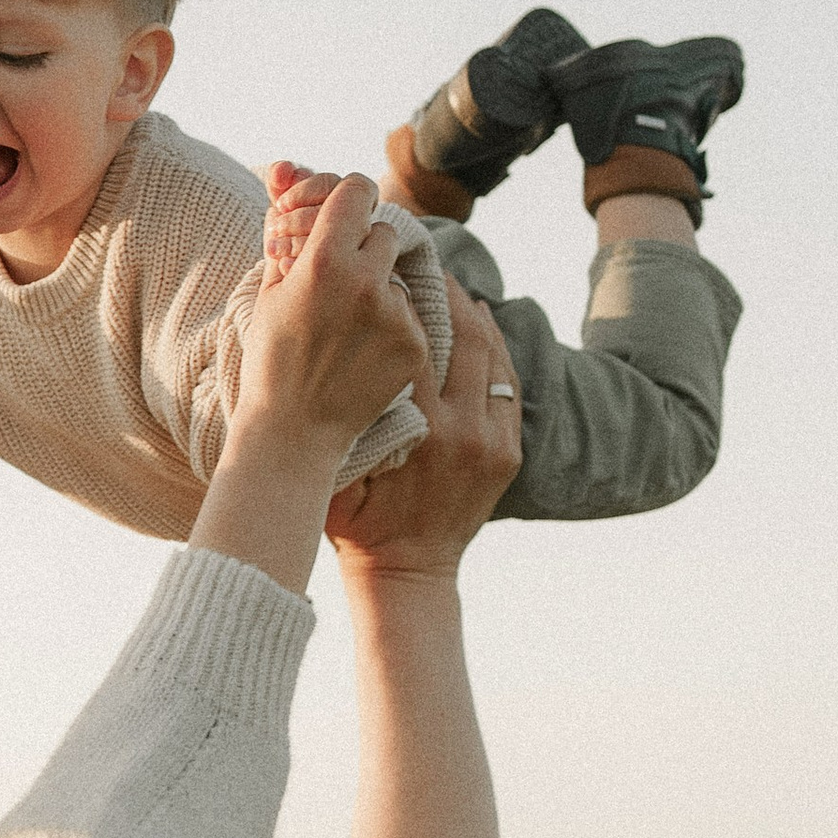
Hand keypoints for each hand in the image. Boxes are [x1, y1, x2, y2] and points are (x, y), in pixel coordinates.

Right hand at [237, 175, 426, 470]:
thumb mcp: (267, 290)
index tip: (338, 216)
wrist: (293, 432)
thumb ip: (285, 229)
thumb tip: (285, 171)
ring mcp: (397, 315)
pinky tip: (363, 350)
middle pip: (384, 230)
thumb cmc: (270, 359)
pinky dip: (390, 323)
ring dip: (379, 284)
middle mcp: (367, 282)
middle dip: (362, 245)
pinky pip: (410, 313)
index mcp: (324, 261)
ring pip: (399, 273)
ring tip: (347, 322)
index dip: (345, 199)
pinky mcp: (416, 344)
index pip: (355, 190)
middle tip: (339, 275)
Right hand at [328, 290, 521, 573]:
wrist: (408, 572)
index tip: (393, 273)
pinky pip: (506, 386)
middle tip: (427, 264)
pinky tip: (479, 325)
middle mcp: (464, 433)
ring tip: (452, 287)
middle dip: (446, 297)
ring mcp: (493, 443)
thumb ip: (337, 427)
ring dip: (474, 317)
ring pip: (491, 358)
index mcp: (421, 434)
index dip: (406, 304)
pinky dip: (494, 350)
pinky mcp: (508, 453)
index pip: (416, 348)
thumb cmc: (355, 522)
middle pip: (463, 340)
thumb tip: (330, 361)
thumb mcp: (335, 474)